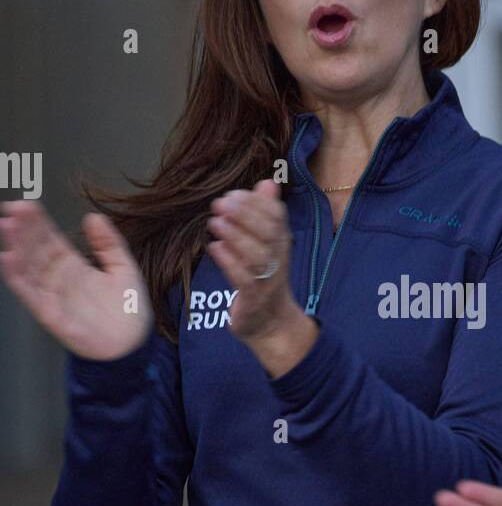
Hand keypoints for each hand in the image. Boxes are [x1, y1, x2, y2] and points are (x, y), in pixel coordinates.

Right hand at [0, 200, 152, 358]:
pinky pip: (31, 295)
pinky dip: (18, 277)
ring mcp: (53, 296)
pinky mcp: (52, 315)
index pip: (49, 239)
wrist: (134, 344)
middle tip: (13, 209)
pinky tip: (8, 259)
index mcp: (72, 266)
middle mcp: (58, 279)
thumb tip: (93, 216)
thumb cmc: (128, 308)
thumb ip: (109, 242)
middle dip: (23, 230)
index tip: (26, 204)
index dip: (37, 222)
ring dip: (17, 248)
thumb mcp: (123, 267)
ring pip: (28, 268)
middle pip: (35, 250)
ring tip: (8, 227)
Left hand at [206, 179, 298, 341]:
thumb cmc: (265, 277)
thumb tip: (269, 182)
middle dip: (245, 215)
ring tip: (215, 222)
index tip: (233, 193)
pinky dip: (229, 262)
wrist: (271, 323)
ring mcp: (267, 280)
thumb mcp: (269, 244)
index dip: (257, 203)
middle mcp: (278, 259)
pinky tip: (215, 248)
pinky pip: (243, 279)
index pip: (277, 217)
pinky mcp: (253, 299)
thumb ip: (267, 213)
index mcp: (282, 243)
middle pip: (268, 233)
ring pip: (256, 255)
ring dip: (235, 236)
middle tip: (220, 203)